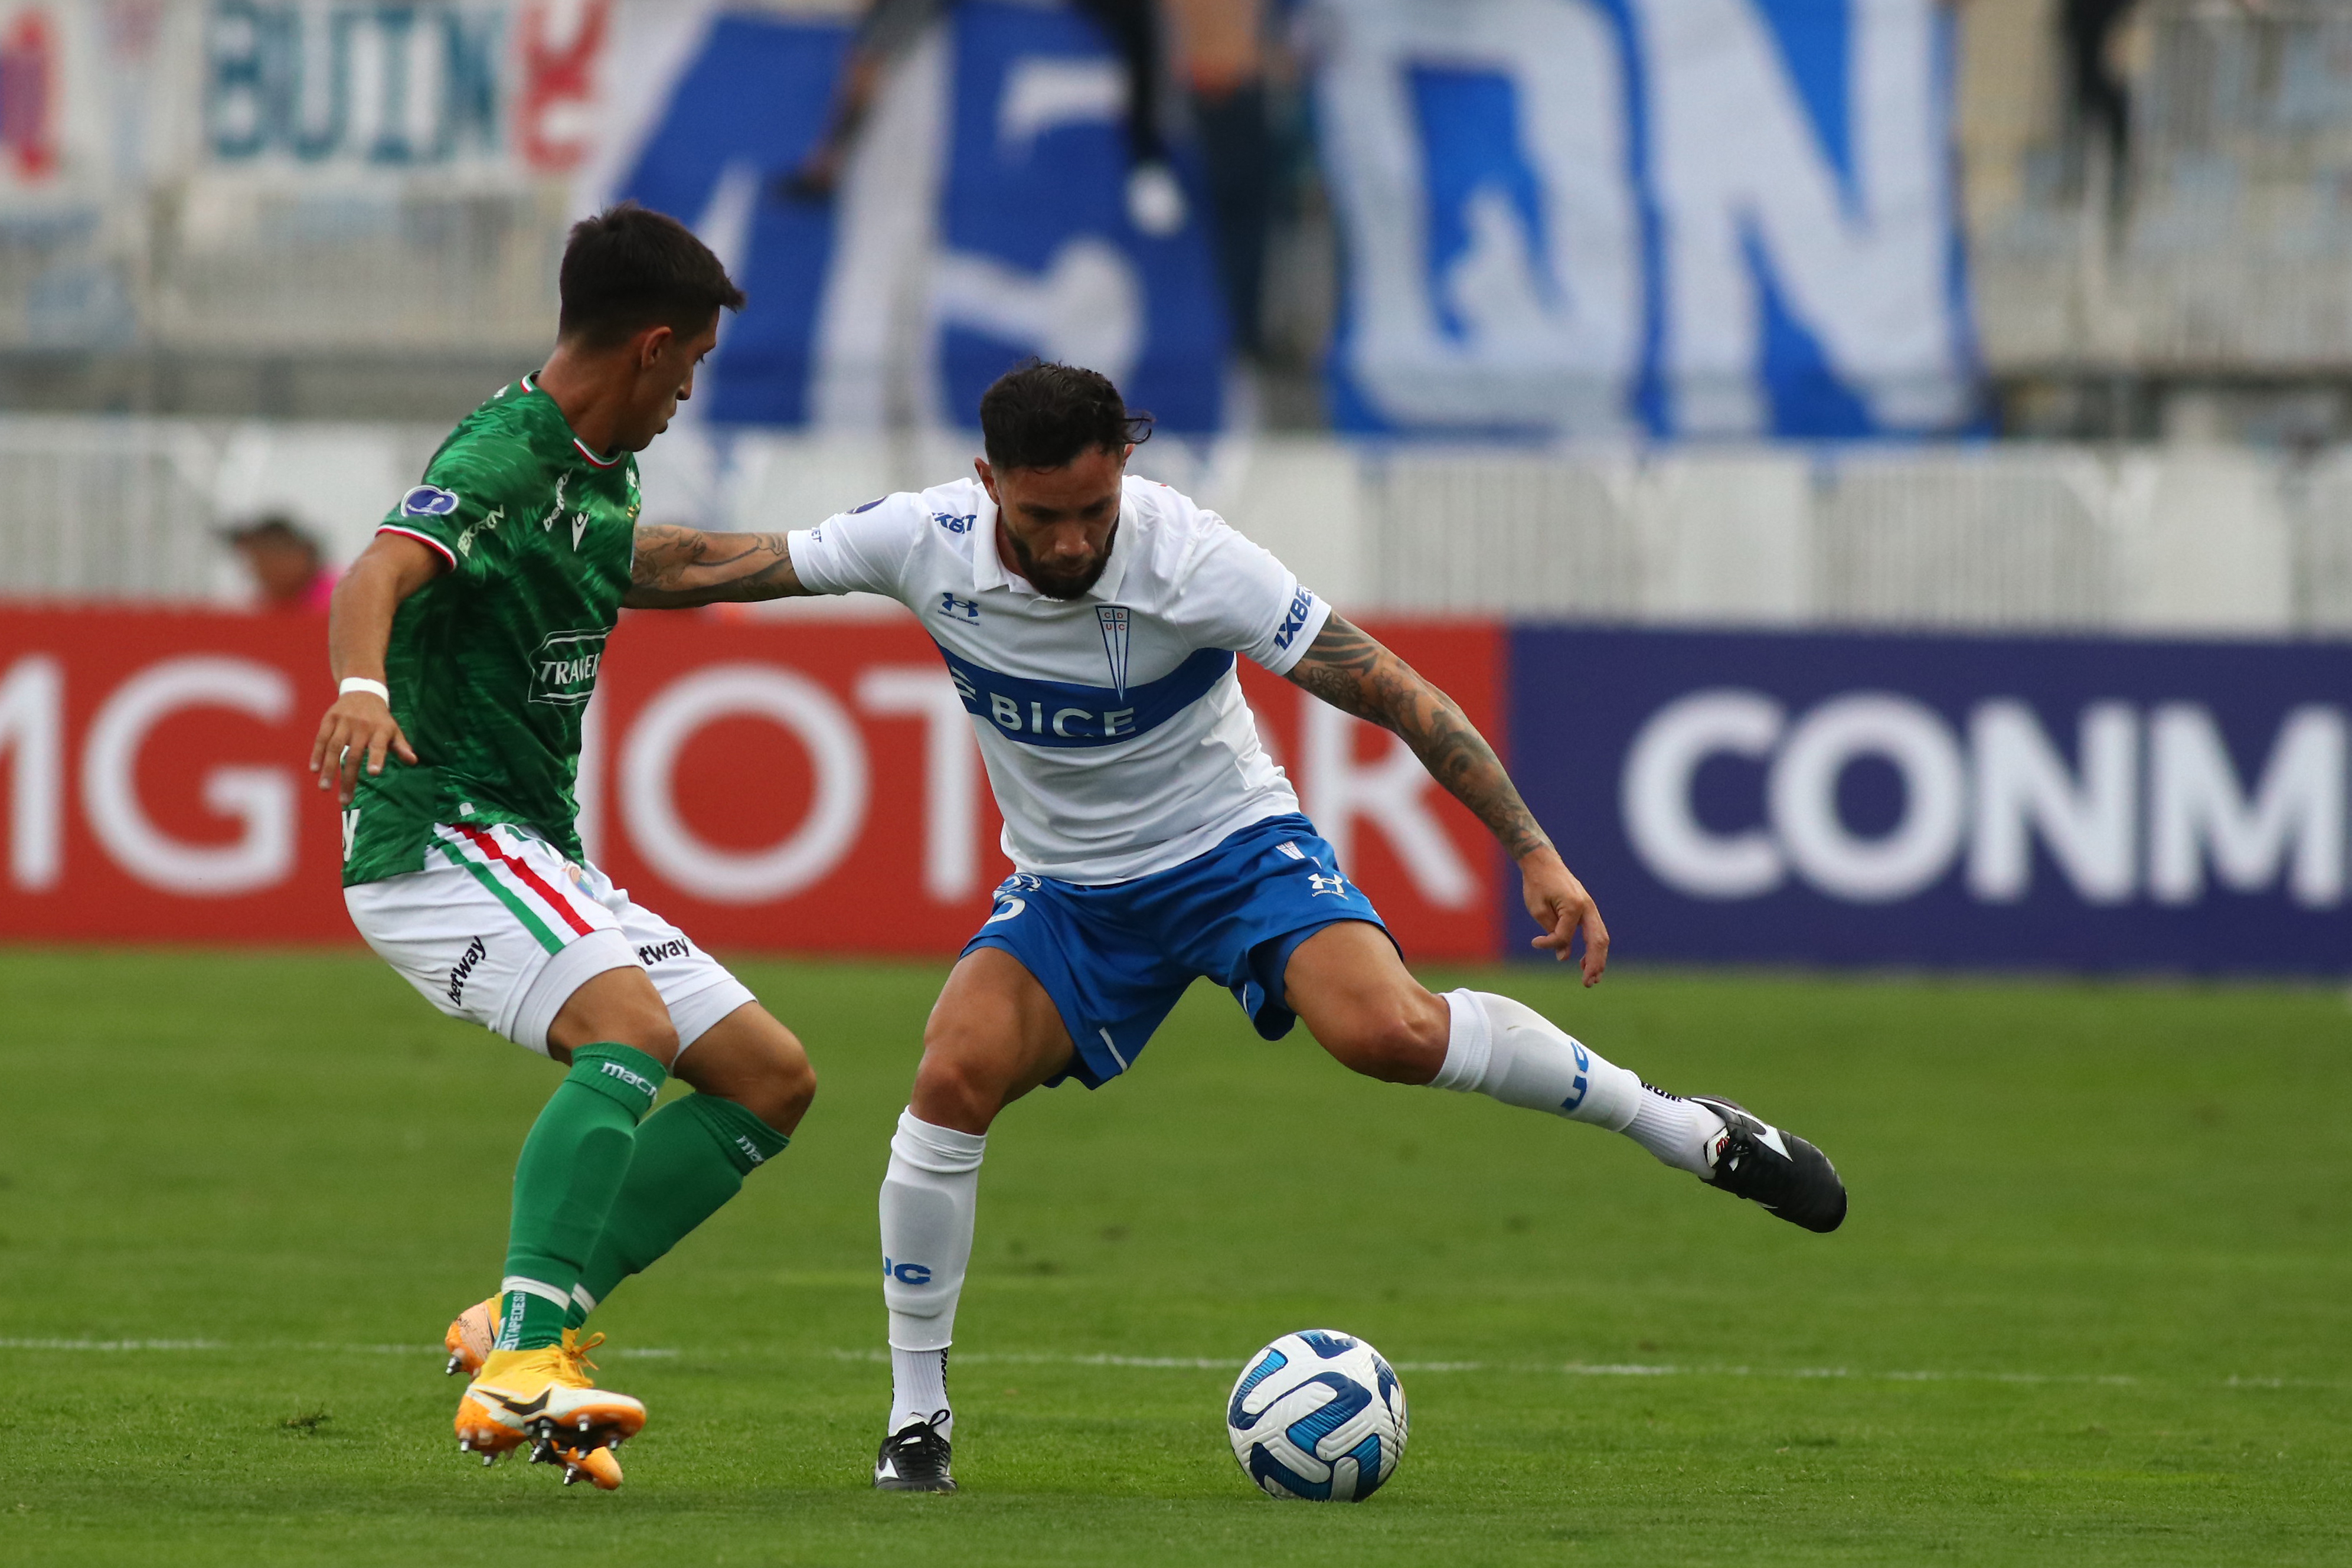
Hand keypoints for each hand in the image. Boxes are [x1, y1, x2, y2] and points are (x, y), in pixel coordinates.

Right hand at [309, 690, 415, 805]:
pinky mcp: (329, 718)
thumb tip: (413, 762)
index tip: (374, 773)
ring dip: (329, 769)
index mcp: (381, 729)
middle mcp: (362, 725)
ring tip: (325, 788)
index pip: (379, 745)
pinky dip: (317, 754)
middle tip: (345, 800)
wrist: (363, 691)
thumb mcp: (394, 730)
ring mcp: (344, 721)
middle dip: (348, 778)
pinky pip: (321, 738)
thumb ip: (401, 747)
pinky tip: (315, 769)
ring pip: (334, 747)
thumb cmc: (380, 719)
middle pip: (353, 754)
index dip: (377, 758)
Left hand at [1520, 845, 1608, 984]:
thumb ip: (1553, 933)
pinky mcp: (1587, 910)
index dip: (1550, 944)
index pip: (1565, 936)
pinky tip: (1585, 963)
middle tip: (1587, 983)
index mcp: (1574, 906)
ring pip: (1601, 938)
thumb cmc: (1537, 883)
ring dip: (1598, 959)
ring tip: (1591, 979)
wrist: (1543, 863)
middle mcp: (1587, 907)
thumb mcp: (1538, 908)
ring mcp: (1590, 908)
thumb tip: (1564, 957)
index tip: (1535, 942)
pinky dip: (1594, 949)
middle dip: (1595, 964)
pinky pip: (1596, 932)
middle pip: (1598, 941)